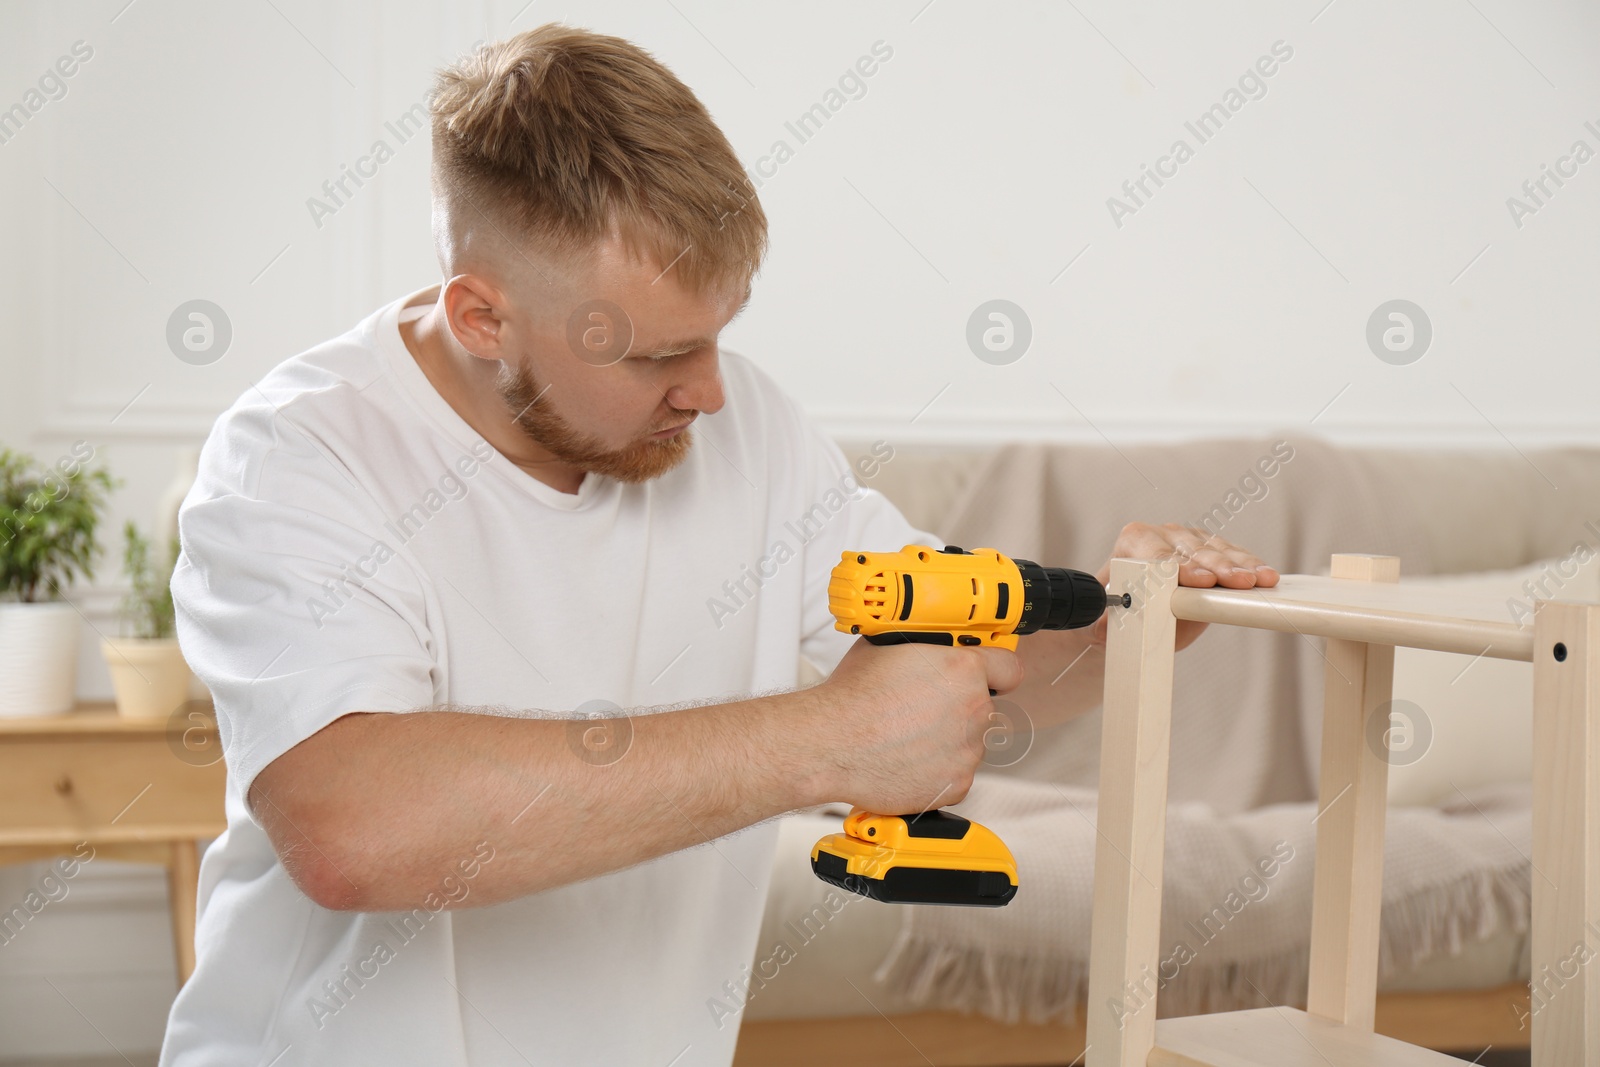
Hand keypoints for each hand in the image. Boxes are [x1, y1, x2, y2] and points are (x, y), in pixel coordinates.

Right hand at [817, 638, 1021, 813]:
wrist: (830, 745)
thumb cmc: (851, 699)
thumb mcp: (887, 647)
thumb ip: (922, 647)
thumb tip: (924, 645)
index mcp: (963, 670)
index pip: (1008, 667)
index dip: (995, 669)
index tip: (989, 674)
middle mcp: (974, 710)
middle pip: (982, 707)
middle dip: (958, 707)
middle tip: (922, 708)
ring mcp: (967, 751)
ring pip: (968, 743)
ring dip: (946, 740)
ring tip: (906, 736)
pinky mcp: (955, 785)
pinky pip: (955, 775)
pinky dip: (935, 771)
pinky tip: (906, 759)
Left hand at [1087, 522, 1279, 651]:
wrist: (1133, 611)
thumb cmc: (1120, 612)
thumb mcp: (1108, 620)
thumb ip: (1105, 623)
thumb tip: (1101, 629)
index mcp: (1134, 541)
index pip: (1158, 554)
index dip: (1179, 567)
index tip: (1199, 580)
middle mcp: (1163, 533)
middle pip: (1193, 550)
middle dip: (1216, 567)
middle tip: (1236, 582)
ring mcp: (1191, 539)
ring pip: (1218, 550)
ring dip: (1240, 566)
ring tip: (1259, 580)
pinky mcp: (1213, 549)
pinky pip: (1234, 554)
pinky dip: (1251, 566)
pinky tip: (1267, 576)